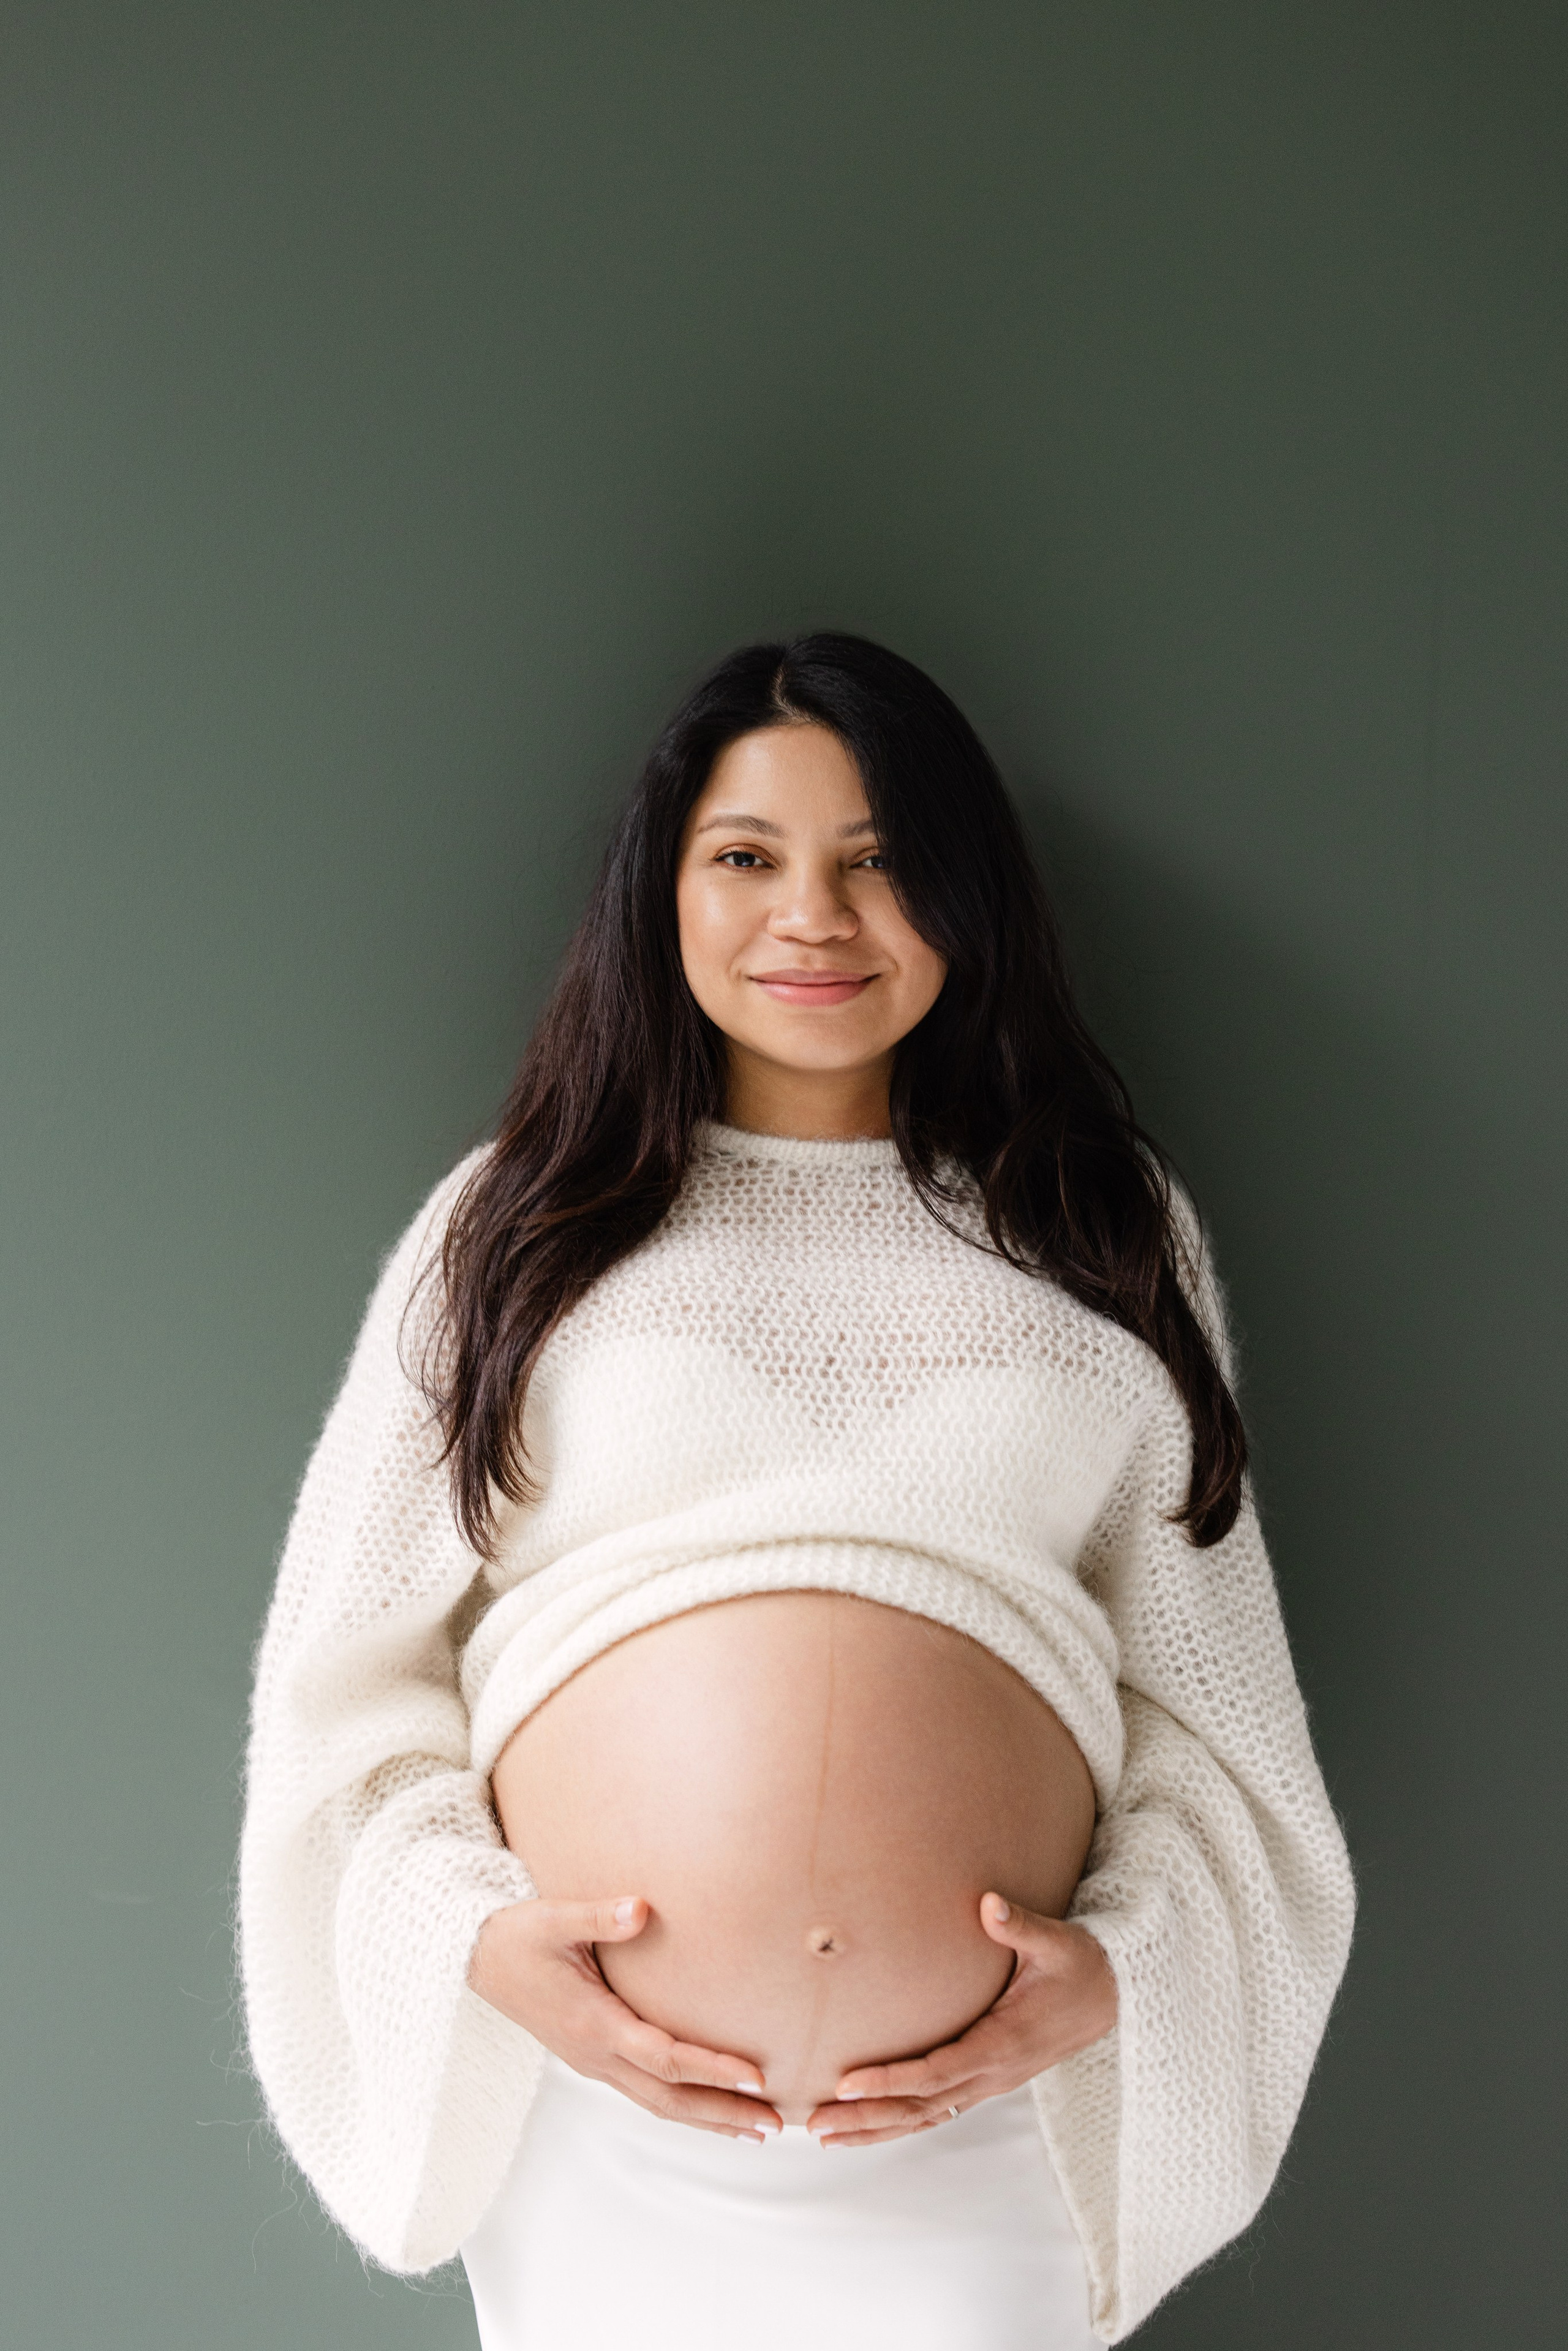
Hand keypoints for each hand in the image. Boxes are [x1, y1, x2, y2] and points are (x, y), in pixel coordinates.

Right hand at [469, 1895, 782, 2141]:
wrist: (477, 1960)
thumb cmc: (519, 1936)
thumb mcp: (553, 1918)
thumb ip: (598, 1915)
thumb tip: (642, 1909)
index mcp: (593, 2025)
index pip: (664, 2058)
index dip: (712, 2070)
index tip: (757, 2076)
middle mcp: (595, 2055)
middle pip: (669, 2098)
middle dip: (724, 2113)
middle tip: (777, 2124)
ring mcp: (593, 2063)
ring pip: (658, 2103)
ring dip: (708, 2119)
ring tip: (756, 2129)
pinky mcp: (594, 2059)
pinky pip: (646, 2092)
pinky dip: (683, 2104)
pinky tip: (710, 2105)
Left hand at [807, 1893, 1117, 2147]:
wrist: (1110, 1998)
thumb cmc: (1078, 1965)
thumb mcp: (1057, 1942)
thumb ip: (1021, 1925)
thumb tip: (989, 1903)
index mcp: (1002, 2044)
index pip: (935, 2071)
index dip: (890, 2080)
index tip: (846, 2084)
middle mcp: (992, 2074)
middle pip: (919, 2107)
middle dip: (867, 2117)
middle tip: (813, 2123)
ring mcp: (988, 2083)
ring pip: (924, 2118)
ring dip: (875, 2129)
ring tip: (823, 2135)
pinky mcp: (985, 2080)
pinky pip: (936, 2111)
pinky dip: (899, 2122)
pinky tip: (866, 2127)